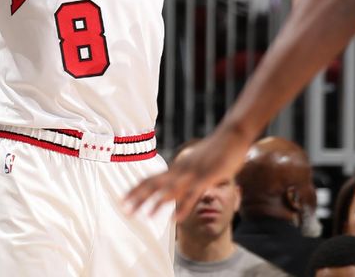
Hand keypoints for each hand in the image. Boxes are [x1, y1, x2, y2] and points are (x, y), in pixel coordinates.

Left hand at [124, 127, 250, 220]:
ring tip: (145, 216)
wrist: (232, 136)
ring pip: (170, 189)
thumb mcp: (196, 165)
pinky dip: (182, 207)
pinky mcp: (207, 177)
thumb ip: (185, 176)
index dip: (135, 190)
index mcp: (176, 168)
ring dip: (157, 203)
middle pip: (154, 184)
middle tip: (123, 210)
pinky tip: (175, 219)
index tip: (122, 200)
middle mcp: (180, 170)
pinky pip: (192, 194)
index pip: (150, 179)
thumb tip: (175, 186)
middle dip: (138, 198)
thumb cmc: (215, 151)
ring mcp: (193, 173)